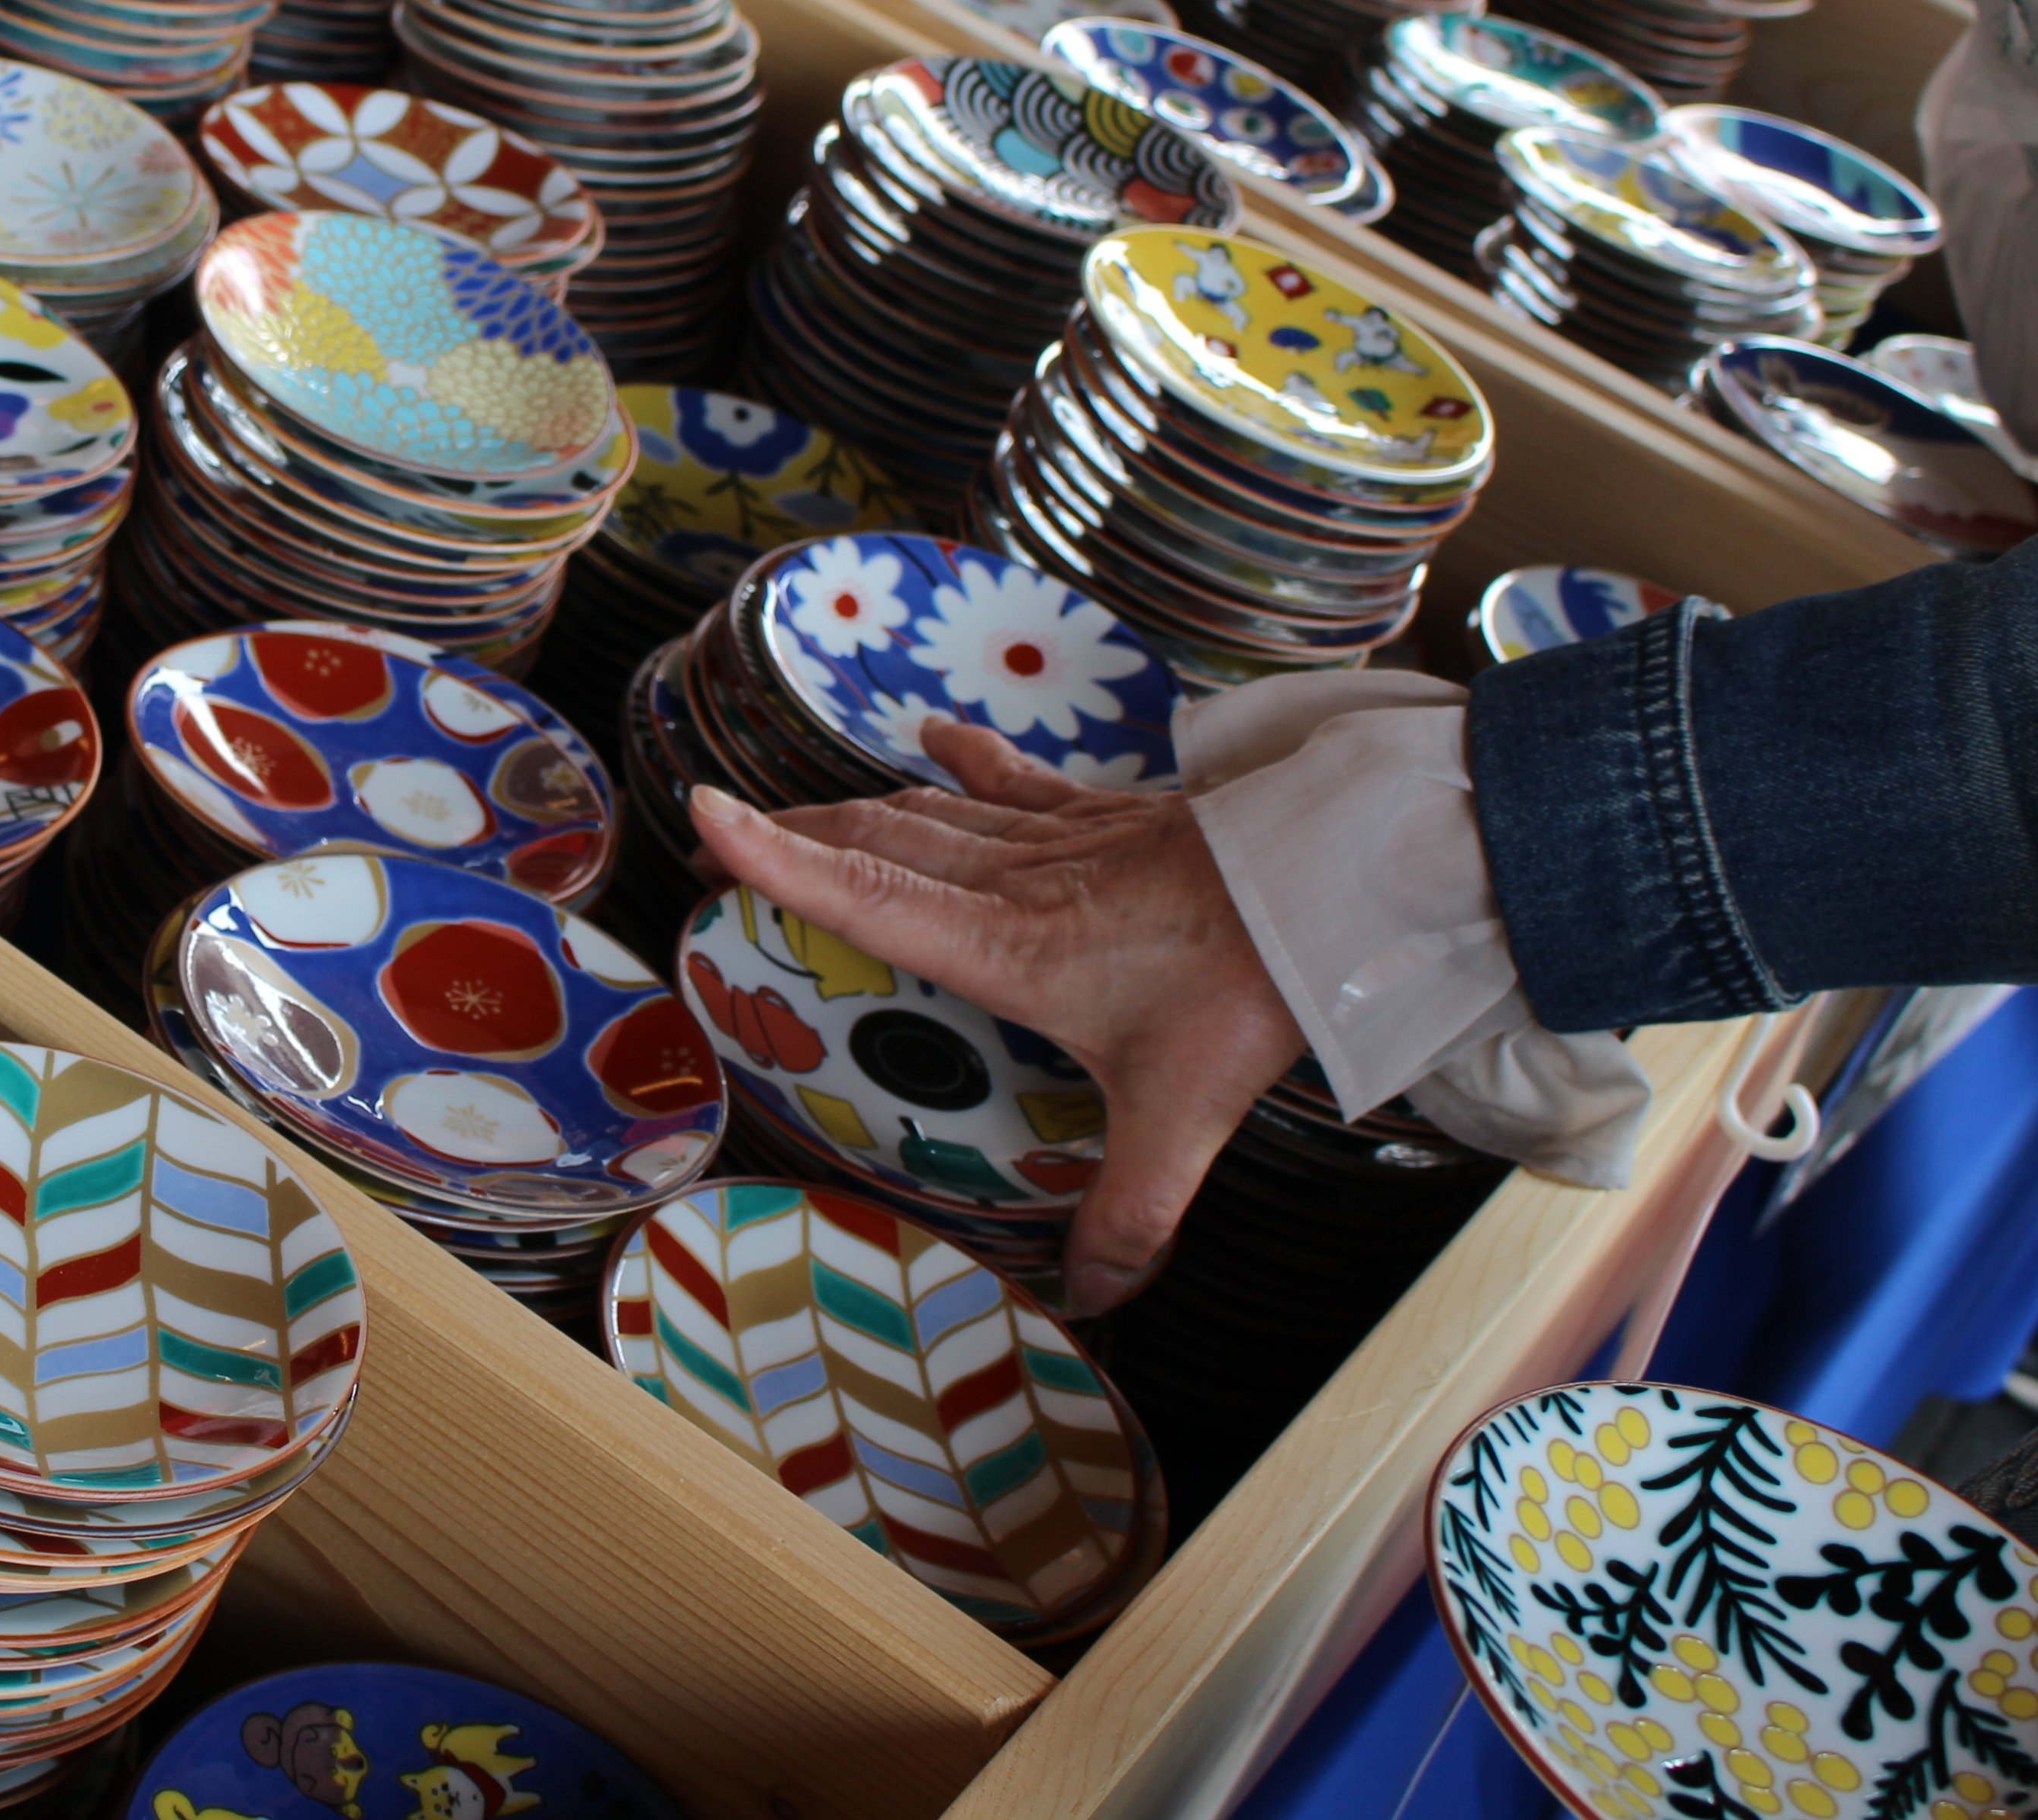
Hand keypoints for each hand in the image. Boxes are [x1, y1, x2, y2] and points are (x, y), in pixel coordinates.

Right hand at [690, 718, 1306, 1312]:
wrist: (1335, 888)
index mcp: (1009, 945)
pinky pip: (1016, 781)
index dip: (778, 860)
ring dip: (853, 808)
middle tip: (718, 844)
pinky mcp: (1108, 817)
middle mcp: (1016, 880)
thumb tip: (1094, 1301)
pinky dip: (967, 760)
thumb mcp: (1183, 1116)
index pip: (868, 893)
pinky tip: (934, 736)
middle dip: (789, 838)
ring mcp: (1062, 838)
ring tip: (793, 808)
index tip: (702, 815)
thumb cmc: (1246, 985)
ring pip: (931, 811)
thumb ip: (1131, 1213)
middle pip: (877, 843)